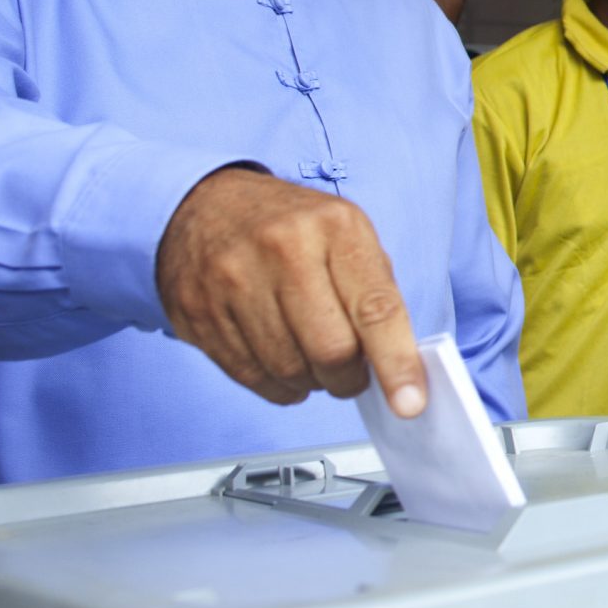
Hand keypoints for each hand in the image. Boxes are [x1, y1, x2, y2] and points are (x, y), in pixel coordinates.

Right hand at [156, 167, 426, 415]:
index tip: (409, 403)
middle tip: (351, 374)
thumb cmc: (291, 227)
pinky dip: (276, 384)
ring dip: (311, 381)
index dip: (396, 363)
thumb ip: (374, 294)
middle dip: (348, 379)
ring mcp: (233, 280)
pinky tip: (281, 363)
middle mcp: (282, 248)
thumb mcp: (346, 235)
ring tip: (313, 359)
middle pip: (330, 350)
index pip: (375, 309)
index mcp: (334, 226)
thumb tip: (400, 364)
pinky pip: (249, 376)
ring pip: (288, 370)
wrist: (206, 204)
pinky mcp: (198, 311)